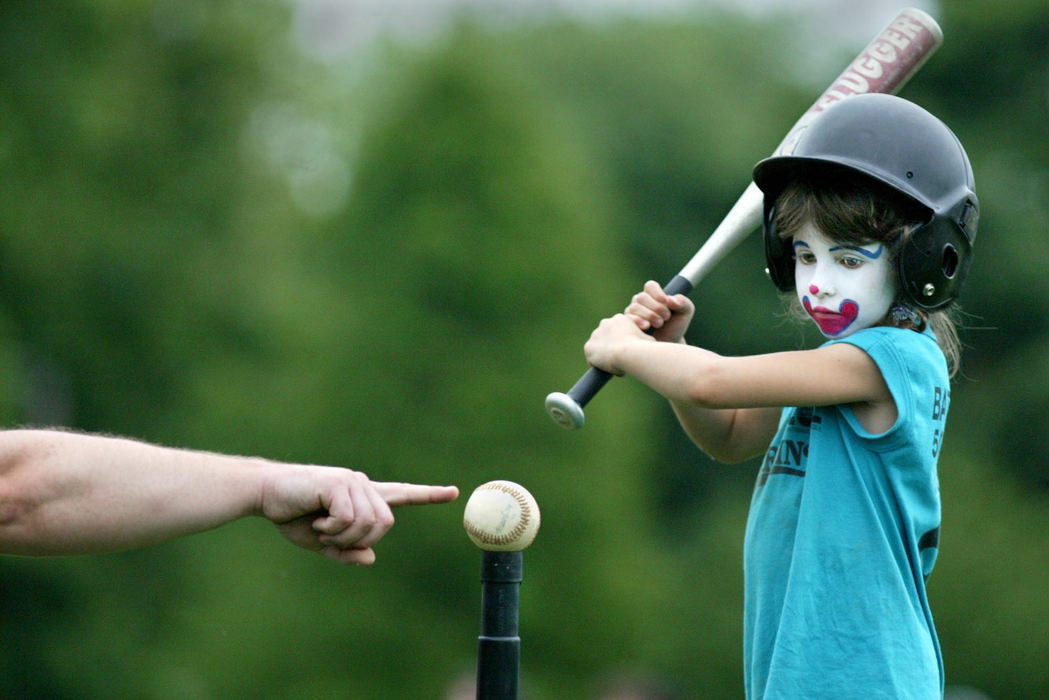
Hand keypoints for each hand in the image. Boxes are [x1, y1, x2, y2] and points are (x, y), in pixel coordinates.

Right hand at [259, 465, 457, 564]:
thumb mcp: (321, 543)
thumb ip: (346, 551)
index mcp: (363, 497)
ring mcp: (353, 481)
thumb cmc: (292, 515)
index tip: (453, 492)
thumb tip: (371, 558)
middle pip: (386, 524)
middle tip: (330, 537)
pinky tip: (316, 520)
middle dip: (359, 540)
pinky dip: (331, 529)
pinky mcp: (339, 483)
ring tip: (320, 527)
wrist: (265, 494)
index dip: (428, 495)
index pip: (403, 493)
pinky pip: (349, 519)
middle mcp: (363, 485)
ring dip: (342, 536)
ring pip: (369, 523)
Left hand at [584, 313, 650, 375]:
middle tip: (620, 359)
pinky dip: (598, 365)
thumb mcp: (649, 339)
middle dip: (612, 346)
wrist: (627, 352)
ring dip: (604, 355)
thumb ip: (645, 340)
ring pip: (598, 347)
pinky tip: (605, 370)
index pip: (618, 330)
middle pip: (607, 337)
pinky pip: (591, 358)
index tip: (628, 351)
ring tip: (613, 366)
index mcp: (619, 319)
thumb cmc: (642, 346)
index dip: (623, 341)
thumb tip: (649, 344)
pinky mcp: (588, 347)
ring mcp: (595, 335)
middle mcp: (604, 323)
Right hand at [624, 280, 694, 343]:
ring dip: (649, 315)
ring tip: (659, 324)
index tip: (666, 302)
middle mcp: (641, 301)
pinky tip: (647, 327)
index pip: (650, 286)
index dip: (657, 293)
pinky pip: (629, 318)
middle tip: (666, 318)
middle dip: (656, 307)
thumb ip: (683, 303)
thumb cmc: (675, 327)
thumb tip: (671, 300)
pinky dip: (639, 321)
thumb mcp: (685, 313)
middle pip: (642, 297)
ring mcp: (632, 312)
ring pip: (635, 307)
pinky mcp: (627, 323)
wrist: (668, 344)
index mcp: (654, 295)